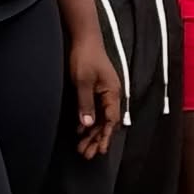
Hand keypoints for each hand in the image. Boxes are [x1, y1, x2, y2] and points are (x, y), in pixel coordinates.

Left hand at [70, 34, 120, 158]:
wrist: (84, 38)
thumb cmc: (85, 57)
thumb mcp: (83, 82)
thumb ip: (85, 104)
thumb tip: (88, 125)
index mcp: (113, 93)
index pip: (111, 120)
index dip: (105, 137)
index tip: (99, 151)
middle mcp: (111, 94)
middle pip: (106, 122)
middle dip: (97, 139)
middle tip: (87, 155)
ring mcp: (104, 92)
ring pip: (100, 118)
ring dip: (92, 133)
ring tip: (83, 148)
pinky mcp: (96, 89)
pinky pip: (95, 110)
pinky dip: (88, 122)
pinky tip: (81, 131)